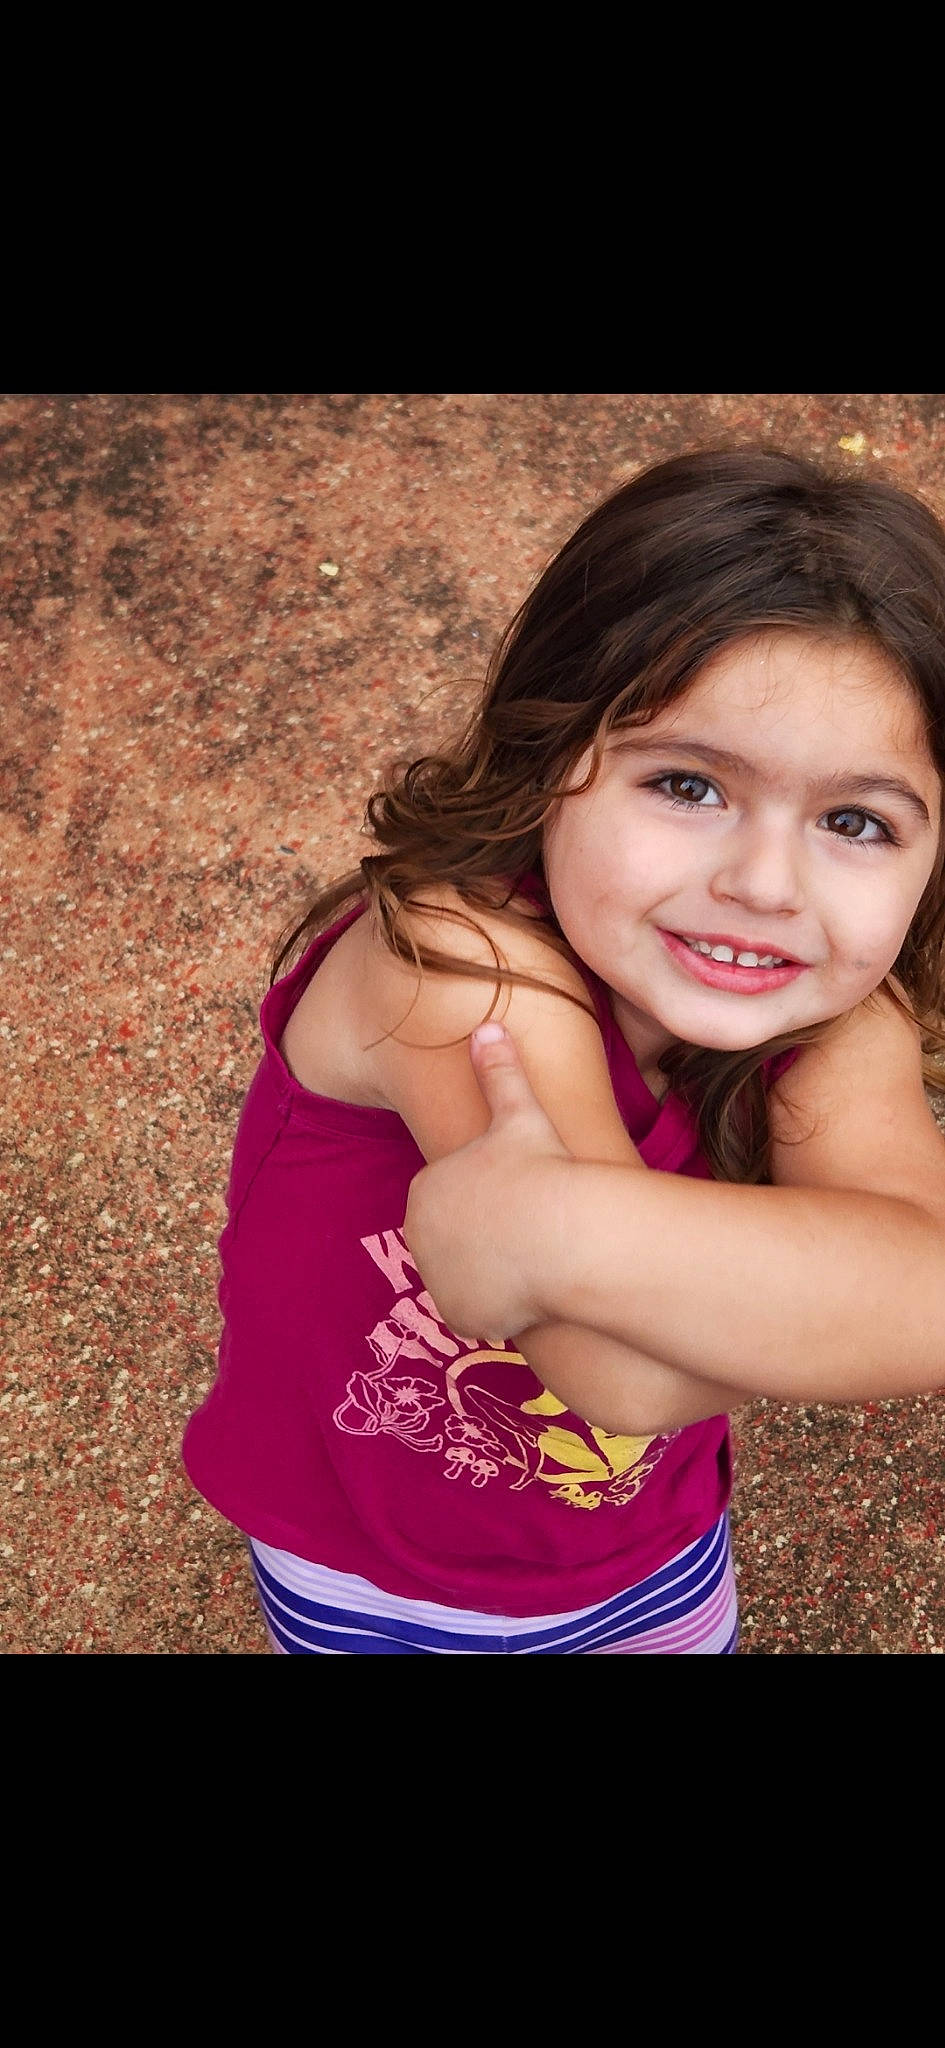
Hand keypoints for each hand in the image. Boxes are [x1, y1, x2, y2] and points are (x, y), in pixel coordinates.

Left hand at [402, 1021, 573, 1340]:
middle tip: (530, 1233)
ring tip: (534, 1261)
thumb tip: (489, 1025)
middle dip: (487, 1240)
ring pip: (468, 1277)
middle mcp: (418, 1235)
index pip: (453, 1199)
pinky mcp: (458, 1314)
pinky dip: (499, 1308)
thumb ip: (499, 1071)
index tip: (520, 1200)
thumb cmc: (542, 1169)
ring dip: (493, 1274)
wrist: (560, 1234)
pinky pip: (478, 1314)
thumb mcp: (518, 1113)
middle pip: (457, 1241)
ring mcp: (436, 1277)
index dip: (490, 1201)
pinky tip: (529, 1292)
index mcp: (425, 1187)